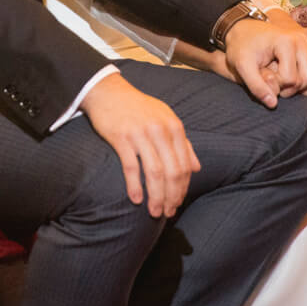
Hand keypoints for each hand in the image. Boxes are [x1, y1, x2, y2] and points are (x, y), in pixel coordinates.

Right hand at [80, 72, 200, 216]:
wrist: (109, 92)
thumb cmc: (139, 108)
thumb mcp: (166, 120)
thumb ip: (183, 143)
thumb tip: (197, 167)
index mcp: (174, 127)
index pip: (184, 165)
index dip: (182, 188)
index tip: (177, 203)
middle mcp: (160, 130)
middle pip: (172, 172)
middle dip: (172, 197)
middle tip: (167, 213)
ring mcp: (141, 134)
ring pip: (154, 173)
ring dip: (156, 197)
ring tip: (155, 212)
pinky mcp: (121, 138)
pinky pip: (131, 167)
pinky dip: (135, 186)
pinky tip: (136, 199)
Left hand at [224, 15, 306, 105]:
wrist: (244, 30)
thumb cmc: (241, 46)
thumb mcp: (242, 66)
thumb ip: (256, 86)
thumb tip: (273, 104)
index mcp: (286, 42)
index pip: (291, 80)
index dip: (277, 88)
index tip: (264, 81)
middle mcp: (301, 41)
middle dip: (294, 90)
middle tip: (277, 86)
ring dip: (306, 86)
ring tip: (286, 84)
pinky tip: (297, 80)